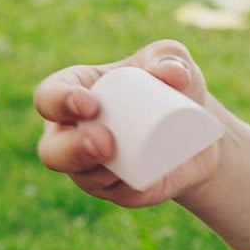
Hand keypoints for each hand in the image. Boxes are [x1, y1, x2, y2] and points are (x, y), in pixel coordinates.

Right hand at [34, 39, 220, 208]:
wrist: (201, 129)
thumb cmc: (175, 85)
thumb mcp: (173, 60)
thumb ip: (170, 56)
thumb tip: (172, 74)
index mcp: (76, 92)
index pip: (48, 98)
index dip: (57, 102)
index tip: (89, 104)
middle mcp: (75, 134)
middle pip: (52, 150)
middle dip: (70, 149)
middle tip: (104, 141)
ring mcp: (95, 167)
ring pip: (81, 177)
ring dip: (93, 173)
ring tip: (118, 158)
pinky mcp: (121, 189)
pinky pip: (117, 194)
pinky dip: (126, 189)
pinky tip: (137, 184)